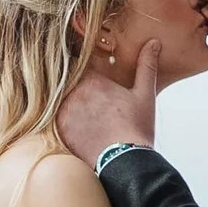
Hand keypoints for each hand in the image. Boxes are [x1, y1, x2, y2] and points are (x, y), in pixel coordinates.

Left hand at [55, 40, 162, 165]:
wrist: (125, 163)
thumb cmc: (136, 129)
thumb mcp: (144, 94)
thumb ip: (146, 65)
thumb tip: (153, 43)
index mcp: (93, 80)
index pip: (78, 63)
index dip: (83, 69)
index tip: (89, 75)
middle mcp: (74, 93)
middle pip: (66, 81)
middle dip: (74, 86)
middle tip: (87, 98)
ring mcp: (64, 112)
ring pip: (59, 99)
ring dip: (67, 102)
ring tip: (82, 113)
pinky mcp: (59, 130)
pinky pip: (54, 118)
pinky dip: (64, 119)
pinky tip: (77, 126)